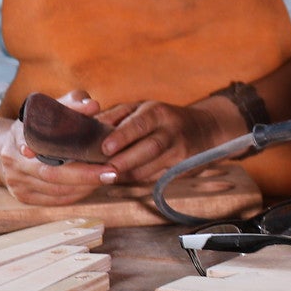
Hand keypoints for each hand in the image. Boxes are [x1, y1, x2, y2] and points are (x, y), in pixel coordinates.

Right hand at [0, 90, 116, 204]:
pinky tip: (92, 186)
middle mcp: (13, 160)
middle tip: (113, 172)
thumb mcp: (50, 108)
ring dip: (85, 186)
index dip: (55, 149)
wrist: (8, 147)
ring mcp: (16, 181)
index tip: (93, 156)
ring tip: (108, 177)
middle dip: (85, 175)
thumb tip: (94, 106)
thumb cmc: (38, 125)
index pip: (37, 143)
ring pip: (55, 190)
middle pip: (51, 173)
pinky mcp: (23, 197)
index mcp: (19, 135)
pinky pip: (54, 200)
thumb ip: (72, 103)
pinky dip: (76, 194)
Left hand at [98, 100, 234, 182]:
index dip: (122, 136)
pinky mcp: (182, 168)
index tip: (105, 148)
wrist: (204, 129)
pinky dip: (137, 181)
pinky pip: (156, 178)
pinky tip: (123, 181)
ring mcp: (179, 151)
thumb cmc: (162, 119)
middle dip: (125, 161)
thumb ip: (114, 117)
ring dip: (128, 175)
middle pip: (149, 148)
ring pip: (151, 167)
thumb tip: (86, 127)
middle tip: (104, 170)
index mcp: (157, 112)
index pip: (139, 124)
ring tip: (108, 177)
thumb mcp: (141, 109)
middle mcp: (171, 130)